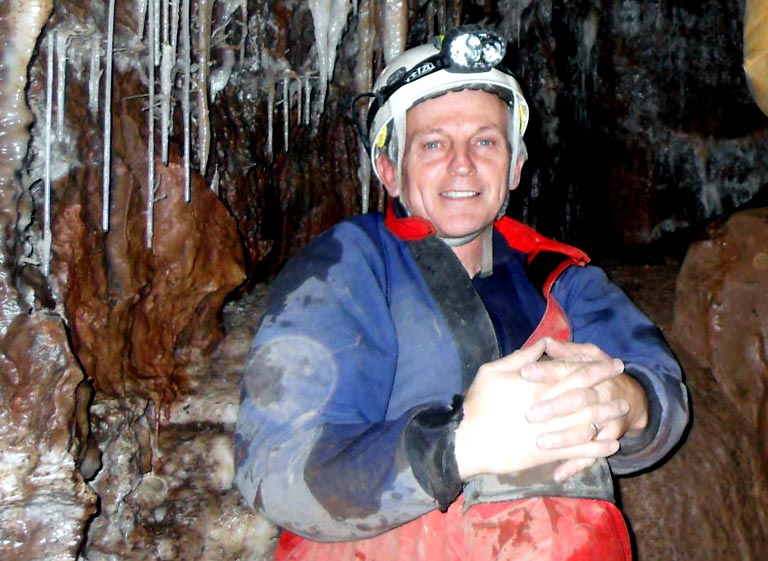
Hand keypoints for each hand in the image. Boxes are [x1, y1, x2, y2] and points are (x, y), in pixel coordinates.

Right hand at [454, 339, 623, 479]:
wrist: (468, 441)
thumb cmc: (477, 405)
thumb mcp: (492, 372)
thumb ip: (519, 358)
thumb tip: (542, 343)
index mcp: (538, 386)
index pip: (575, 372)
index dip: (597, 367)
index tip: (613, 362)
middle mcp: (550, 407)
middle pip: (588, 394)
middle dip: (608, 387)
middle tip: (623, 381)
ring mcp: (552, 431)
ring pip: (589, 422)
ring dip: (608, 414)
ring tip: (622, 409)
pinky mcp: (550, 453)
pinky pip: (581, 451)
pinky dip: (599, 448)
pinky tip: (611, 444)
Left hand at [520, 338, 648, 480]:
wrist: (633, 398)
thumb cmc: (597, 373)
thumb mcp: (587, 356)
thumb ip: (566, 351)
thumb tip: (546, 343)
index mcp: (590, 371)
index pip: (567, 369)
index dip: (546, 370)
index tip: (524, 372)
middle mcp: (600, 394)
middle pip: (578, 400)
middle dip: (555, 406)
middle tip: (529, 414)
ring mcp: (606, 419)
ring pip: (586, 430)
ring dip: (564, 438)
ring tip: (541, 443)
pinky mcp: (607, 440)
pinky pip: (593, 455)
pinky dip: (576, 465)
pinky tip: (558, 473)